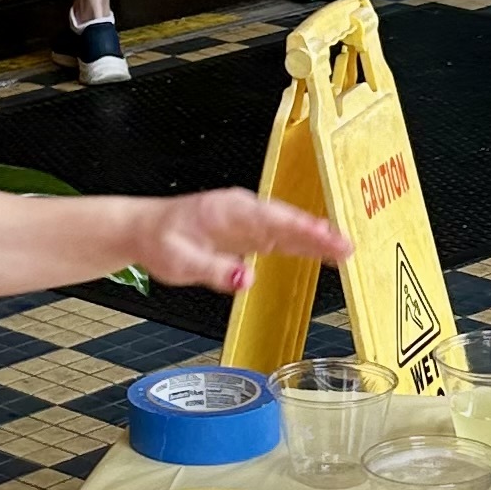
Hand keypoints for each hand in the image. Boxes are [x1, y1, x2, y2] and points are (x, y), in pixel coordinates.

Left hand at [128, 189, 349, 294]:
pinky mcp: (247, 233)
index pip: (273, 219)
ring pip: (288, 228)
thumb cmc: (160, 239)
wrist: (143, 230)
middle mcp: (242, 211)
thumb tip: (246, 279)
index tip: (326, 237)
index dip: (303, 229)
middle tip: (347, 247)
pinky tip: (320, 252)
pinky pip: (280, 237)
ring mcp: (247, 220)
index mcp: (229, 210)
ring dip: (316, 239)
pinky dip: (302, 244)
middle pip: (288, 221)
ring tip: (344, 252)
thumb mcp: (181, 261)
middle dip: (319, 234)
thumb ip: (216, 270)